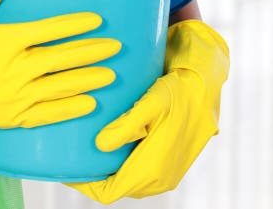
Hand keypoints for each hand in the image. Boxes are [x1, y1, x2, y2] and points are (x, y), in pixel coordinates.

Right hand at [0, 0, 120, 135]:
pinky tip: (89, 103)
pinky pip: (47, 114)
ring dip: (88, 79)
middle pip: (61, 58)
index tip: (96, 20)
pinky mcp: (11, 117)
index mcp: (5, 42)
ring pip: (60, 86)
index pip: (49, 30)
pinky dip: (69, 108)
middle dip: (92, 51)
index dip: (74, 25)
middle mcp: (14, 69)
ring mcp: (14, 96)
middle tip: (115, 47)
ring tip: (111, 74)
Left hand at [69, 20, 228, 203]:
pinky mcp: (169, 162)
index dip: (83, 183)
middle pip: (115, 187)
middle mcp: (160, 178)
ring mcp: (166, 172)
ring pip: (126, 179)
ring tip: (84, 145)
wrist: (209, 82)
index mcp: (155, 169)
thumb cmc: (182, 88)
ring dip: (106, 167)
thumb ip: (128, 125)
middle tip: (69, 151)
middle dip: (92, 174)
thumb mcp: (154, 101)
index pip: (108, 191)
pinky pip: (137, 170)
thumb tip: (100, 146)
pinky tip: (108, 141)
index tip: (63, 166)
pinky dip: (121, 161)